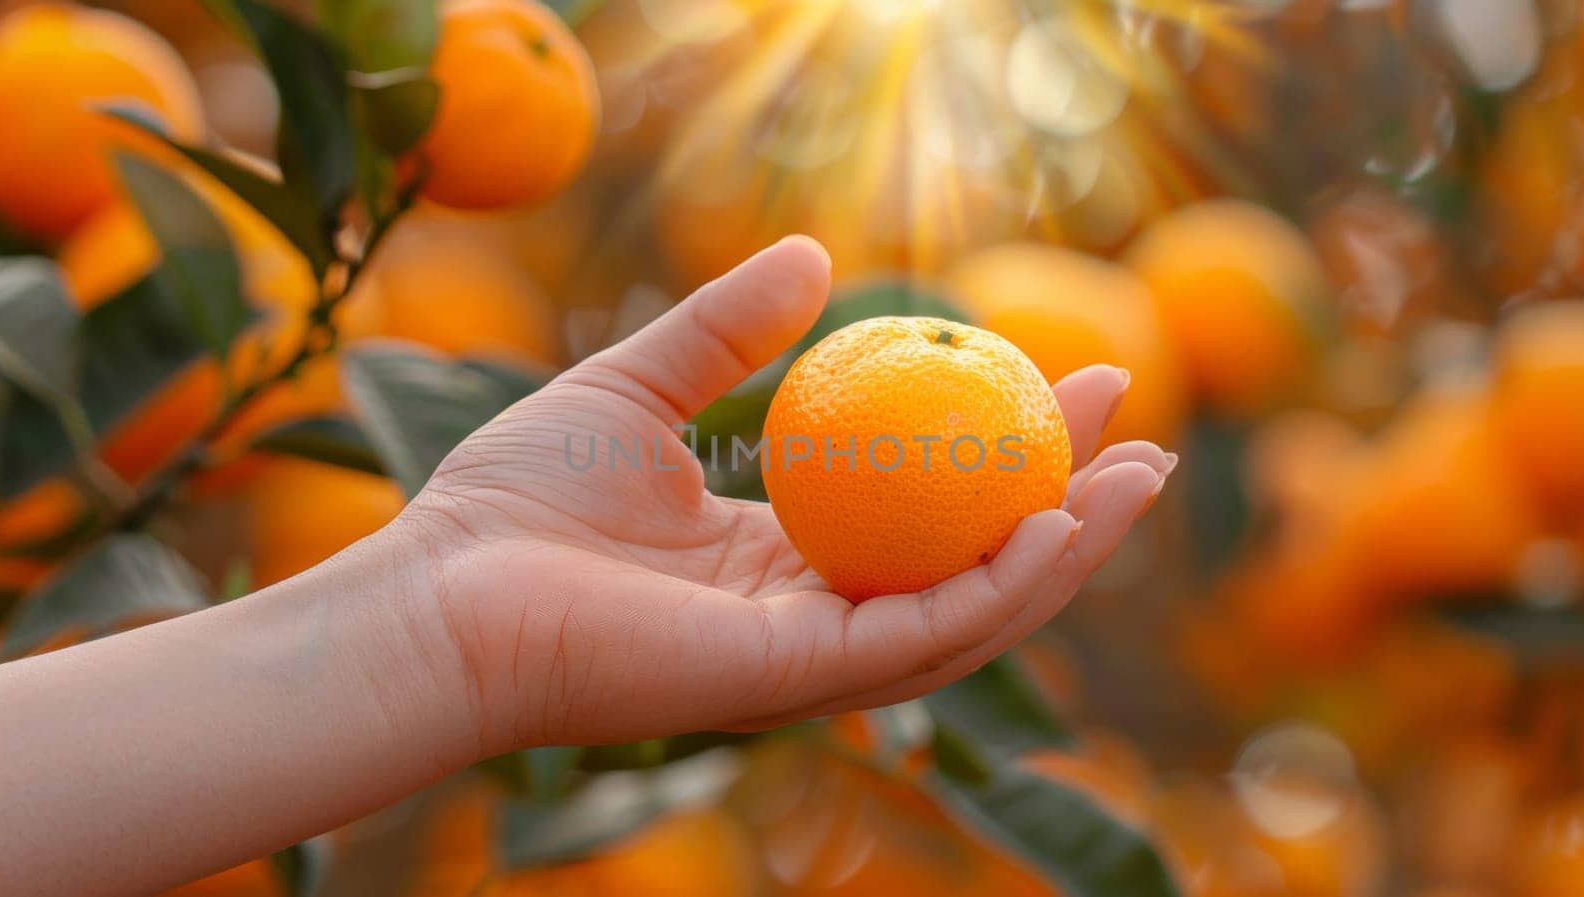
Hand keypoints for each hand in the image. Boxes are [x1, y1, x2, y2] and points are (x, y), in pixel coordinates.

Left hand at [399, 237, 1176, 754]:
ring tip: (1137, 477)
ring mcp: (810, 658)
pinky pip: (921, 635)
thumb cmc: (517, 499)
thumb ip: (722, 329)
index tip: (1060, 368)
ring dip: (1063, 550)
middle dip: (1062, 503)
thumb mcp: (639, 383)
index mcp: (781, 558)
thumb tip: (812, 254)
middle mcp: (811, 615)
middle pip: (968, 560)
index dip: (998, 441)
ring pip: (970, 610)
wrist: (445, 595)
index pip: (919, 504)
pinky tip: (1053, 524)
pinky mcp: (795, 682)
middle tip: (1138, 435)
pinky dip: (998, 585)